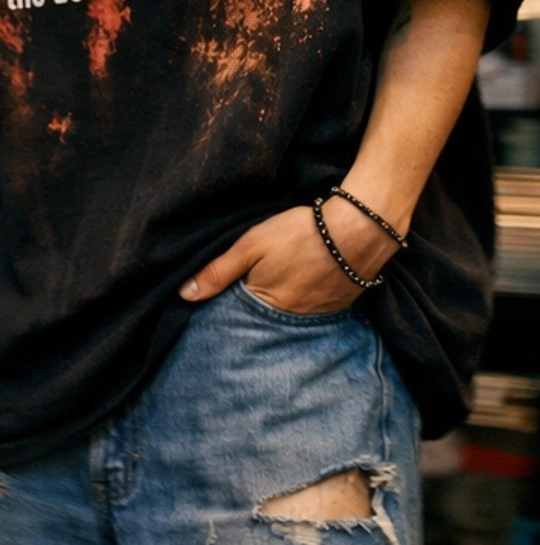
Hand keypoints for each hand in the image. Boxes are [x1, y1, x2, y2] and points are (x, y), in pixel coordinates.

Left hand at [180, 199, 396, 312]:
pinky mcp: (343, 303)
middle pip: (268, 314)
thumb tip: (184, 296)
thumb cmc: (301, 231)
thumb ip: (217, 271)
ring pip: (294, 311)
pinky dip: (312, 295)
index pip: (241, 312)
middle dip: (262, 301)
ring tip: (289, 277)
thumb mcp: (251, 245)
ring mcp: (320, 313)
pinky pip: (319, 307)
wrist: (360, 227)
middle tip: (266, 277)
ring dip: (289, 298)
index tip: (234, 287)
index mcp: (267, 305)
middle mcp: (293, 317)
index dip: (235, 298)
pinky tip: (312, 277)